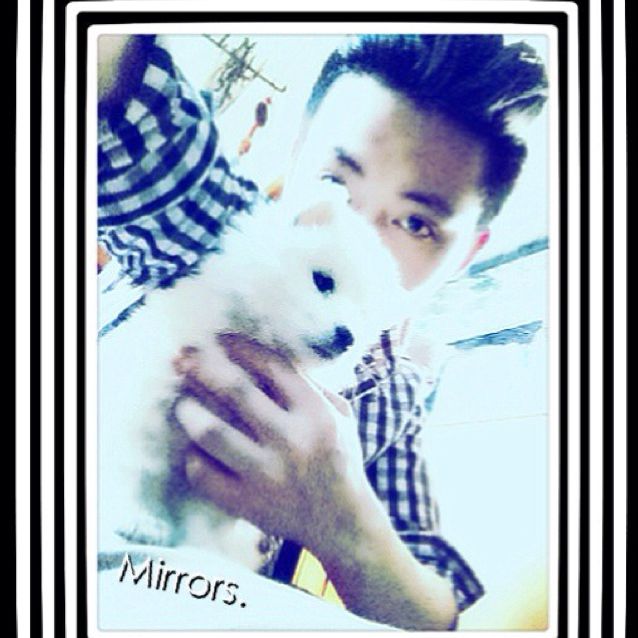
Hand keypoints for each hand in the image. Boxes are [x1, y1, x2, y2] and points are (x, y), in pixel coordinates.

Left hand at [172, 334, 372, 555]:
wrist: (342, 522)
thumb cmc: (340, 460)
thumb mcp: (340, 415)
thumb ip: (311, 385)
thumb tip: (267, 357)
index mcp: (315, 413)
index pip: (272, 366)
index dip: (241, 347)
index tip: (220, 339)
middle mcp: (290, 439)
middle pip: (235, 391)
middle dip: (202, 367)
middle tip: (182, 358)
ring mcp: (266, 474)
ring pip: (211, 432)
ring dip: (189, 410)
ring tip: (182, 401)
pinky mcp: (246, 503)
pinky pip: (204, 473)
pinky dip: (193, 455)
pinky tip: (194, 445)